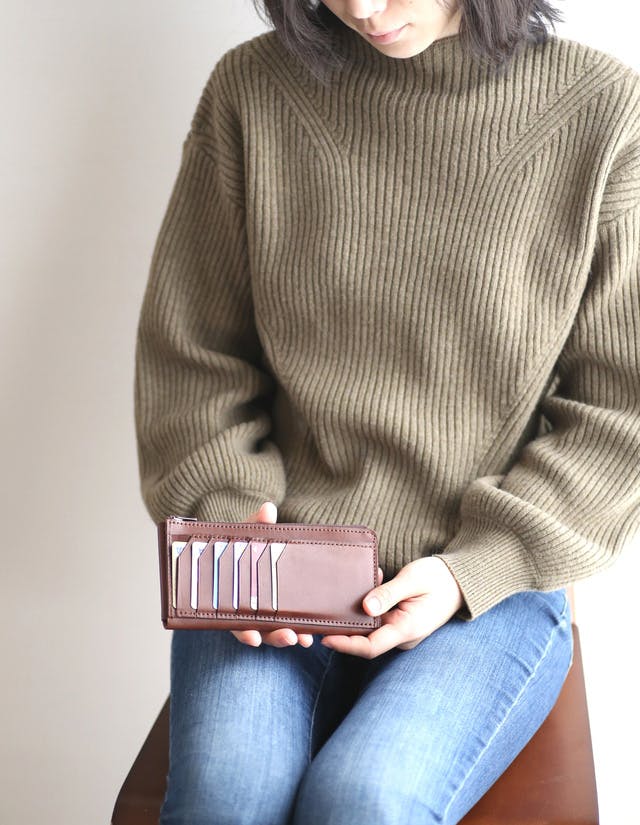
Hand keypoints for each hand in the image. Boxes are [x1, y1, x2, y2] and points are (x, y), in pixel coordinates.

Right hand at [231, 501, 315, 648]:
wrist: (248, 551)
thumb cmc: (244, 546)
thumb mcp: (248, 536)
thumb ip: (256, 525)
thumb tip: (268, 509)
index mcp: (234, 597)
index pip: (236, 621)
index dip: (244, 631)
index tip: (254, 639)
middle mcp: (247, 611)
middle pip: (259, 631)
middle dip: (275, 637)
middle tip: (290, 637)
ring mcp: (264, 614)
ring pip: (275, 632)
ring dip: (290, 636)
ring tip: (305, 639)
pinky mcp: (280, 613)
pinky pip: (288, 625)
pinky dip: (299, 629)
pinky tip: (312, 633)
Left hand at [321, 556, 463, 658]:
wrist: (458, 580)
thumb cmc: (438, 578)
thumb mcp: (413, 580)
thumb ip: (389, 593)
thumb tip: (365, 607)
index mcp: (407, 629)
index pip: (370, 647)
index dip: (346, 644)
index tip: (325, 637)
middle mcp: (401, 634)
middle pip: (365, 640)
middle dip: (342, 631)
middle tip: (319, 618)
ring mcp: (400, 629)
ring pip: (368, 629)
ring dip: (352, 615)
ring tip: (334, 600)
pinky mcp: (398, 621)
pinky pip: (376, 619)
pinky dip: (365, 606)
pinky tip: (362, 586)